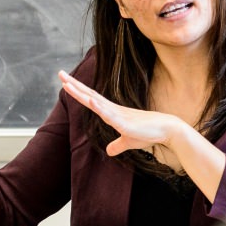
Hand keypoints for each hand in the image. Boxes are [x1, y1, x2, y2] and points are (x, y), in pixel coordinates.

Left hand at [58, 71, 183, 156]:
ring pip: (95, 102)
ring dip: (81, 93)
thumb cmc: (149, 133)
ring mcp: (118, 114)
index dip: (78, 91)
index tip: (66, 82)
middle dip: (74, 85)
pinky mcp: (124, 122)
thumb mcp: (129, 141)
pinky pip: (109, 114)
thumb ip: (117, 145)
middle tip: (60, 74)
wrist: (166, 130)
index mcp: (112, 112)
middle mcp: (113, 110)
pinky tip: (90, 99)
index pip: (91, 99)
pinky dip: (98, 106)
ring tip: (67, 83)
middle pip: (89, 95)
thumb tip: (109, 151)